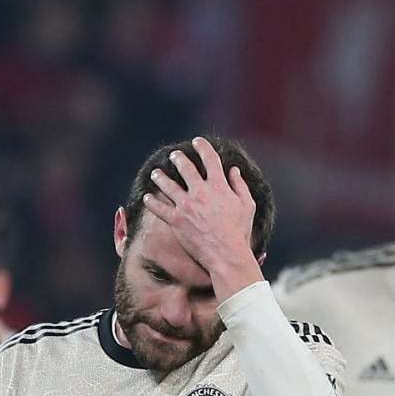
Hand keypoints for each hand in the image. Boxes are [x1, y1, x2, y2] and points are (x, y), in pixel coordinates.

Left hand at [141, 137, 262, 300]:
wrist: (226, 254)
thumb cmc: (239, 232)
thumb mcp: (247, 206)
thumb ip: (240, 186)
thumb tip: (234, 171)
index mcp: (219, 186)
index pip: (210, 159)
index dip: (203, 147)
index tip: (197, 142)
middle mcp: (200, 191)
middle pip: (186, 168)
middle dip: (178, 159)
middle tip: (173, 156)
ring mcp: (186, 205)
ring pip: (168, 185)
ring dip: (160, 177)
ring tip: (155, 173)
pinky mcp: (176, 220)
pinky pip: (160, 208)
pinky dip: (152, 202)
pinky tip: (147, 198)